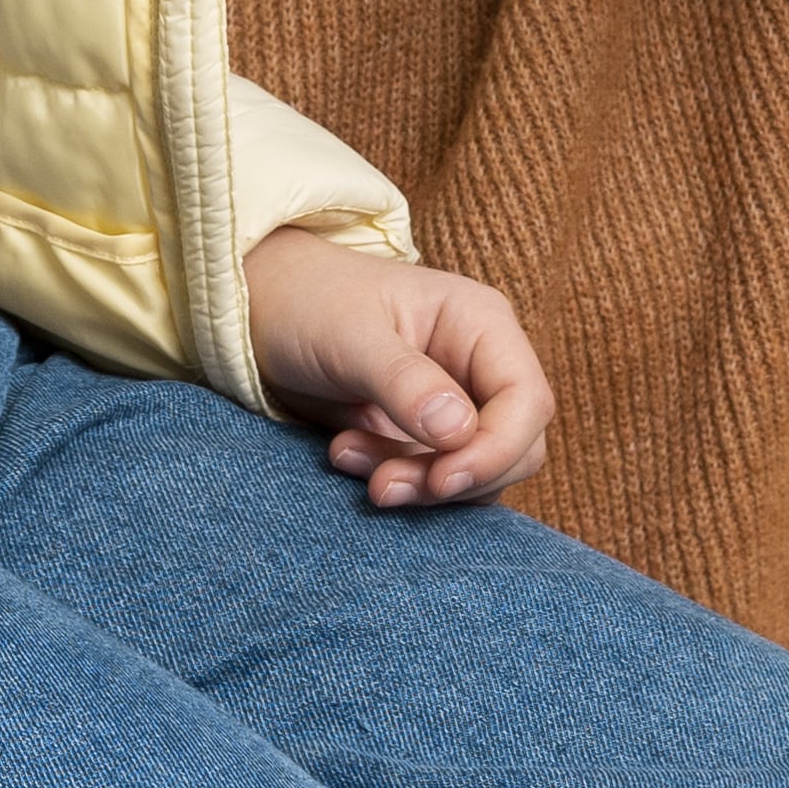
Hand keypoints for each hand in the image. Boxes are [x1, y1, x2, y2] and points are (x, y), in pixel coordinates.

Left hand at [243, 229, 551, 507]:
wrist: (261, 308)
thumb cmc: (309, 301)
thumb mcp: (350, 337)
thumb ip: (404, 383)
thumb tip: (460, 432)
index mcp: (481, 324)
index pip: (527, 402)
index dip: (497, 450)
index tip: (442, 479)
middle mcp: (480, 365)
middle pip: (514, 447)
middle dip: (453, 477)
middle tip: (384, 485)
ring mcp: (455, 402)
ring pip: (474, 472)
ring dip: (419, 485)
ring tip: (347, 458)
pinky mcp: (424, 434)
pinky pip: (435, 477)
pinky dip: (397, 481)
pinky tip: (343, 453)